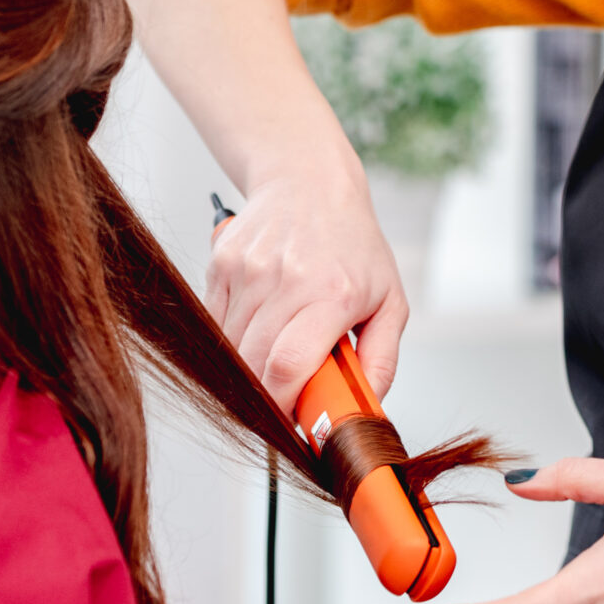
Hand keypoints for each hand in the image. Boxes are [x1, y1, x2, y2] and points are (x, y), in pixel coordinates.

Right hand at [206, 164, 409, 409]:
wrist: (308, 182)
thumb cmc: (352, 244)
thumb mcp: (388, 300)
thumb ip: (381, 360)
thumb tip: (365, 412)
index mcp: (333, 293)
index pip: (290, 365)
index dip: (283, 406)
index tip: (291, 421)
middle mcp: (286, 279)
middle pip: (254, 365)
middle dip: (266, 394)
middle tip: (285, 393)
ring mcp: (248, 270)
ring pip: (231, 348)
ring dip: (248, 366)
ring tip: (275, 351)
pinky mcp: (221, 264)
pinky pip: (215, 324)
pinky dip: (232, 338)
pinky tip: (257, 324)